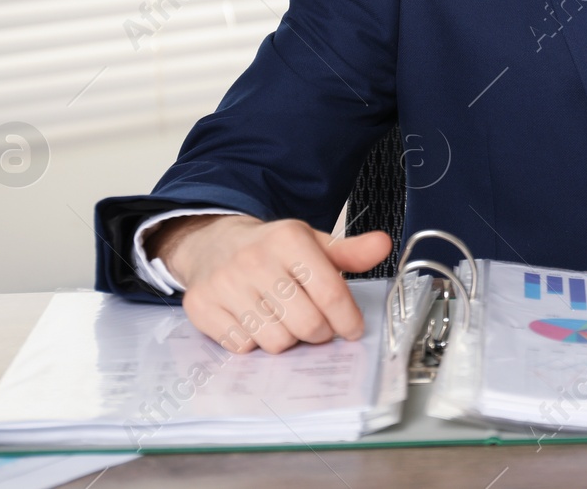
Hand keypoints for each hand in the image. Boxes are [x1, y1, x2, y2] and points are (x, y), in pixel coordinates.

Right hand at [148, 214, 392, 353]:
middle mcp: (254, 260)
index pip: (331, 293)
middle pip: (306, 324)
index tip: (352, 329)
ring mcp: (225, 284)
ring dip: (286, 338)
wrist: (213, 244)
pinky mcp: (202, 307)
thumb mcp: (313, 244)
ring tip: (283, 318)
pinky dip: (254, 342)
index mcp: (288, 239)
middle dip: (318, 332)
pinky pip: (243, 347)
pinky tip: (254, 321)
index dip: (347, 320)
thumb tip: (384, 245)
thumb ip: (350, 252)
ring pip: (276, 341)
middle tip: (315, 324)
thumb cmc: (272, 249)